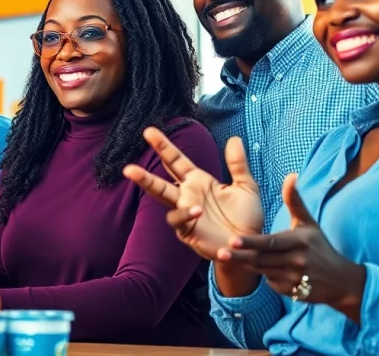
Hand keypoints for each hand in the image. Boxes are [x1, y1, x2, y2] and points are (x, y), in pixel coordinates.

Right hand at [122, 127, 264, 261]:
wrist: (250, 246)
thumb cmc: (247, 217)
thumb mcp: (246, 187)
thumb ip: (238, 164)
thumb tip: (235, 138)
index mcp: (198, 181)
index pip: (176, 160)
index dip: (163, 146)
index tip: (149, 131)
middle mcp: (187, 195)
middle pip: (160, 182)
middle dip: (143, 175)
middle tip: (128, 168)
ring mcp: (185, 213)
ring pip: (162, 200)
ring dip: (149, 189)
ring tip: (135, 175)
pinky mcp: (188, 232)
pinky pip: (179, 220)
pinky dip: (185, 215)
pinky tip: (196, 210)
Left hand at [220, 174, 365, 322]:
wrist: (340, 281)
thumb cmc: (320, 247)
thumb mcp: (308, 224)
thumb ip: (295, 201)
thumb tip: (291, 175)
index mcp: (300, 242)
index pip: (271, 242)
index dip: (251, 242)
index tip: (232, 240)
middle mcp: (297, 260)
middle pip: (262, 258)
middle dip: (240, 256)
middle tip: (221, 253)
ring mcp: (294, 278)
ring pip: (262, 270)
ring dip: (247, 264)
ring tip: (227, 257)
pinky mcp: (290, 291)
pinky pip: (268, 282)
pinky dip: (262, 275)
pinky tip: (259, 268)